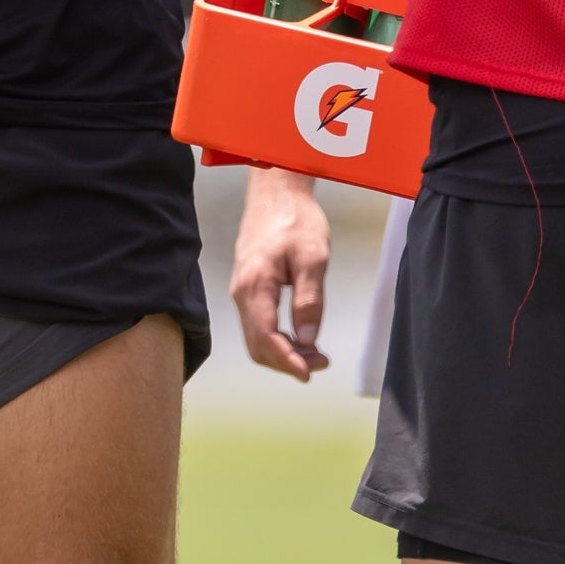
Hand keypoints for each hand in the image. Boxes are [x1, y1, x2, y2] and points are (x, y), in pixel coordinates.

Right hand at [232, 168, 331, 378]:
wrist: (276, 190)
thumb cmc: (295, 218)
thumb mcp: (313, 257)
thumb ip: (310, 300)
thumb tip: (308, 339)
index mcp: (255, 285)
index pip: (266, 338)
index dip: (288, 362)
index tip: (312, 373)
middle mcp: (242, 292)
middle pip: (257, 345)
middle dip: (288, 362)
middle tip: (322, 362)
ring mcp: (242, 289)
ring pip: (256, 338)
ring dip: (283, 353)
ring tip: (316, 353)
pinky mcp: (248, 286)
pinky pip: (257, 324)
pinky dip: (277, 339)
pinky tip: (300, 336)